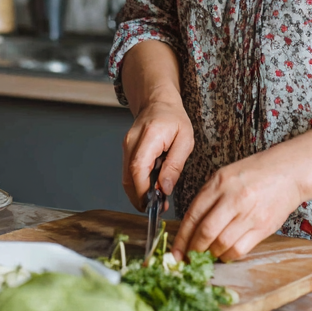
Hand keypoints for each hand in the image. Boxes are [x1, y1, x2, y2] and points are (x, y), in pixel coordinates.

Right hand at [122, 97, 193, 212]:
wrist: (158, 102)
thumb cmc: (174, 118)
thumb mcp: (185, 139)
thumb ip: (175, 165)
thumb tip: (165, 188)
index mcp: (149, 135)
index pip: (138, 167)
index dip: (143, 190)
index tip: (154, 204)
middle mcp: (132, 141)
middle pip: (128, 177)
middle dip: (140, 198)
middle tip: (158, 208)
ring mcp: (126, 146)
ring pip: (126, 178)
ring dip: (139, 194)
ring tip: (157, 201)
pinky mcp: (126, 151)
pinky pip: (128, 173)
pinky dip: (138, 185)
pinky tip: (151, 189)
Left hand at [171, 148, 302, 262]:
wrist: (288, 172)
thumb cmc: (255, 173)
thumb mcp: (226, 175)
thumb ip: (209, 196)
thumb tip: (191, 225)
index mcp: (220, 182)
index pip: (194, 214)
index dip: (182, 237)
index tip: (175, 251)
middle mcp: (234, 198)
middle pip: (205, 232)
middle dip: (193, 249)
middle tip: (188, 258)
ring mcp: (249, 214)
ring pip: (221, 244)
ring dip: (211, 254)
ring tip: (208, 255)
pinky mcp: (263, 227)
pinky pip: (239, 250)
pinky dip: (228, 256)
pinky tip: (225, 253)